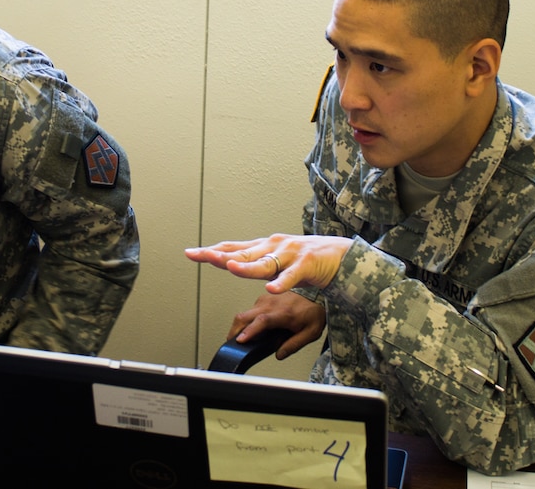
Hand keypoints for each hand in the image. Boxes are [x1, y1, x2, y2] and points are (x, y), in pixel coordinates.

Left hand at [185, 233, 352, 292]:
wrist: (343, 255)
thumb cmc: (309, 259)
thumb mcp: (277, 261)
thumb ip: (255, 263)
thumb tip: (230, 263)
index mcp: (266, 247)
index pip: (234, 248)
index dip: (212, 250)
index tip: (190, 253)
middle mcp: (274, 247)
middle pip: (243, 253)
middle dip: (222, 255)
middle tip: (203, 256)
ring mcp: (291, 254)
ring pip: (265, 263)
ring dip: (247, 266)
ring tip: (230, 268)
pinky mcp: (308, 264)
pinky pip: (293, 276)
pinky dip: (282, 282)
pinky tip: (272, 288)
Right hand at [229, 292, 326, 359]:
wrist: (315, 294)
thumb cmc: (313, 312)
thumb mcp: (310, 332)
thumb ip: (294, 345)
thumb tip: (279, 354)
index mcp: (283, 313)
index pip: (262, 321)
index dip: (249, 331)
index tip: (240, 340)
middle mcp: (272, 304)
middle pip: (245, 316)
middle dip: (234, 331)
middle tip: (231, 343)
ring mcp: (266, 299)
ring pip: (245, 313)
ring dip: (239, 326)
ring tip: (239, 339)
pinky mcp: (264, 298)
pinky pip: (250, 310)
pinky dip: (246, 320)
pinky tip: (249, 329)